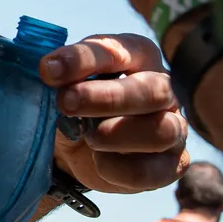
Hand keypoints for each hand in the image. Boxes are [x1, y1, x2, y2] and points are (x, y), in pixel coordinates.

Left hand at [44, 33, 188, 192]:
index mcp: (139, 56)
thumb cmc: (77, 103)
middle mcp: (163, 89)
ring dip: (117, 135)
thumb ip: (60, 73)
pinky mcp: (170, 165)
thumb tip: (51, 69)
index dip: (84, 59)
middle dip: (107, 98)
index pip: (119, 51)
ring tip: (87, 136)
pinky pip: (151, 170)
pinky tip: (98, 161)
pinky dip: (119, 168)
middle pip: (152, 90)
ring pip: (161, 131)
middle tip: (66, 102)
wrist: (77, 149)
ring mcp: (173, 128)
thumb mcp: (64, 83)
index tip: (48, 69)